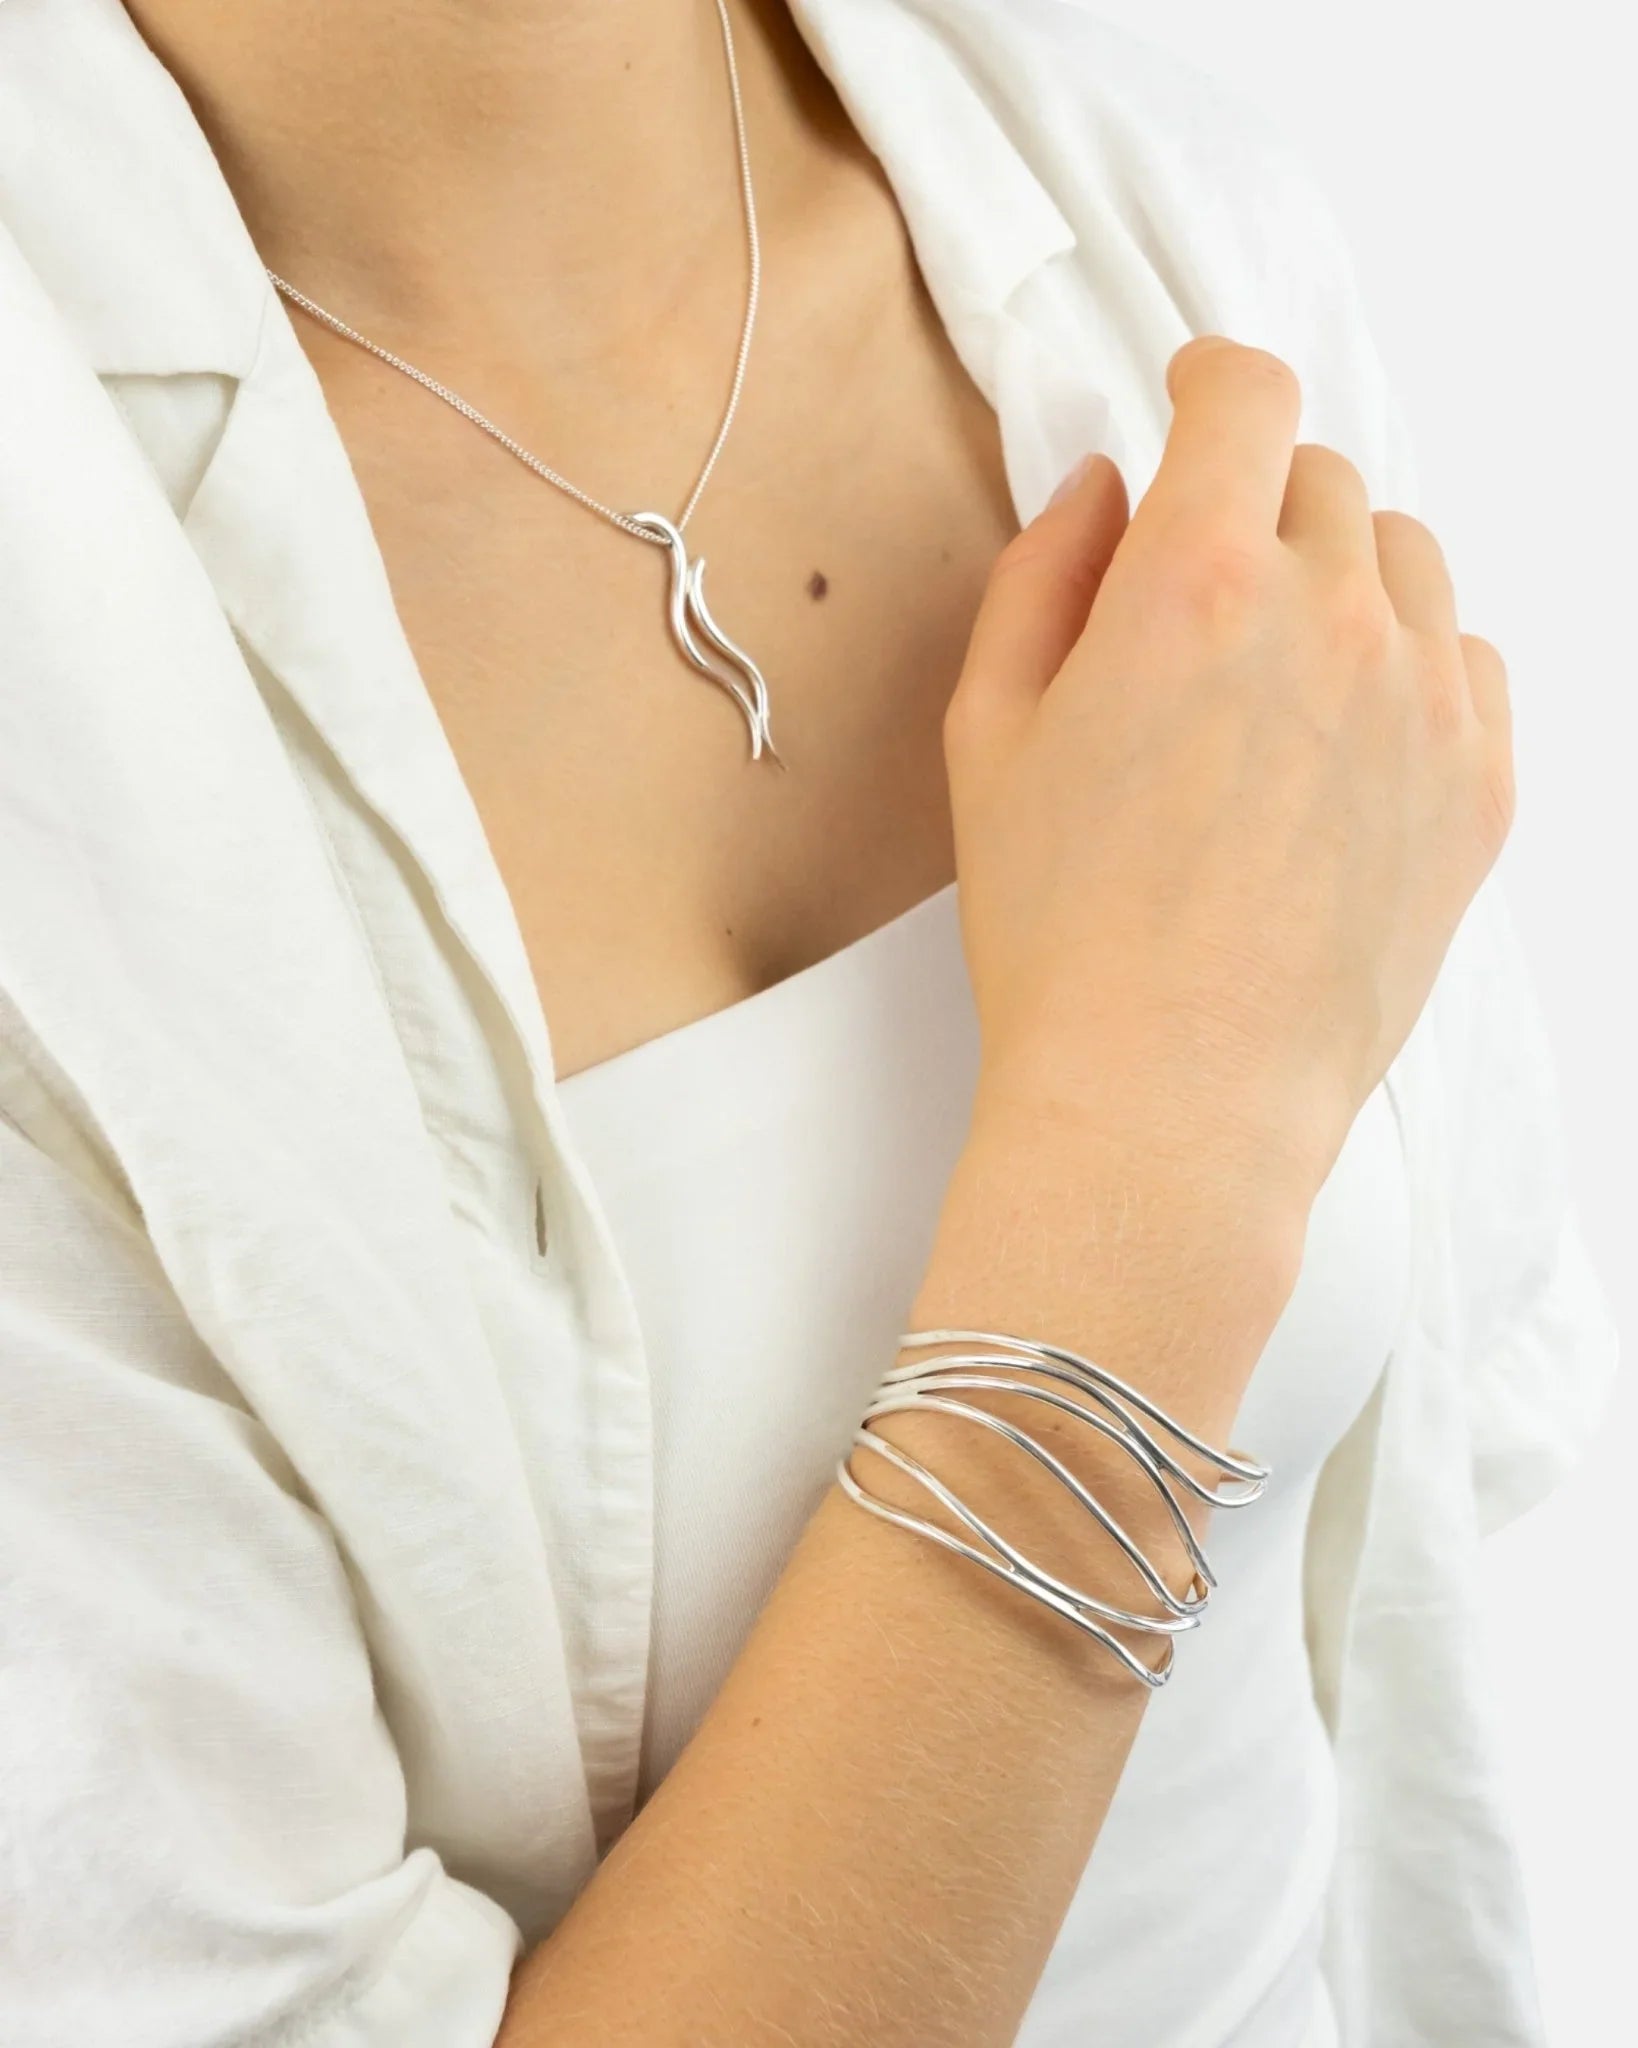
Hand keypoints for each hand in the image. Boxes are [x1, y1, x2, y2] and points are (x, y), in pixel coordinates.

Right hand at [941, 335, 1513, 1215]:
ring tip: (1276, 680)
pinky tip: (1344, 740)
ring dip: (1340, 580)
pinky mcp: (1480, 786)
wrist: (1171, 1099)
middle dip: (1257, 508)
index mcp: (1196, 586)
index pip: (1245, 397)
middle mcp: (1332, 618)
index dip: (1212, 378)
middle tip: (1202, 598)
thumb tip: (1100, 492)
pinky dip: (1410, 665)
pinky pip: (1467, 660)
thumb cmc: (1064, 937)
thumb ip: (1038, 580)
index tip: (1199, 394)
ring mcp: (1424, 702)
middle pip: (1322, 481)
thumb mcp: (988, 740)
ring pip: (1405, 563)